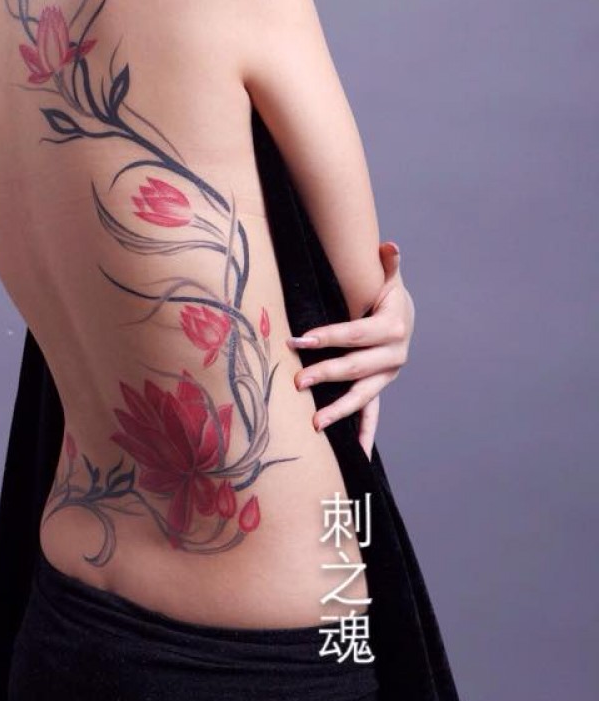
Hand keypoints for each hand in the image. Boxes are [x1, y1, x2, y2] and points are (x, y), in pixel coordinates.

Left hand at [287, 242, 413, 459]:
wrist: (406, 317)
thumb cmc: (387, 296)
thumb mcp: (388, 280)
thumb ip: (387, 265)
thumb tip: (388, 245)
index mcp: (392, 328)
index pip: (353, 334)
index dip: (326, 336)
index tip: (299, 339)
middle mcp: (393, 356)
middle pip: (353, 367)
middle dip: (324, 374)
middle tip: (296, 380)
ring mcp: (386, 376)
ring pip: (362, 396)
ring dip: (338, 410)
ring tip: (314, 422)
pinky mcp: (380, 388)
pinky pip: (372, 414)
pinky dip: (364, 434)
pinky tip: (356, 455)